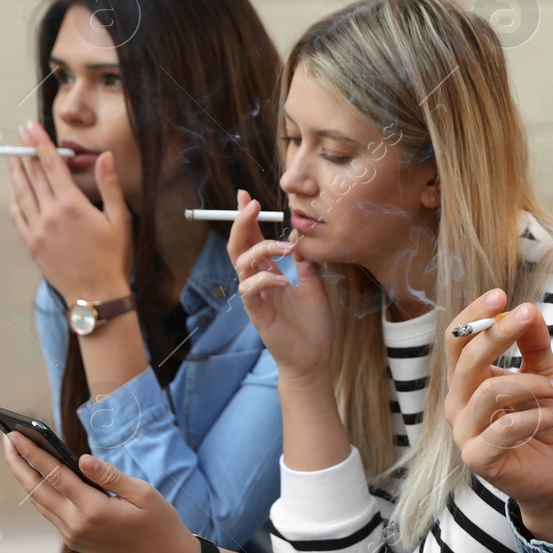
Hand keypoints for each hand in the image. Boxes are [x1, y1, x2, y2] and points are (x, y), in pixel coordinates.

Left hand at [3, 429, 198, 552]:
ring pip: (39, 503)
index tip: (15, 435)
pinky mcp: (75, 540)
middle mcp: (76, 524)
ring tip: (17, 454)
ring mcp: (72, 535)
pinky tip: (38, 478)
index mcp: (94, 510)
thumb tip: (81, 459)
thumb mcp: (144, 493)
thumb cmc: (160, 524)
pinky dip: (40, 493)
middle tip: (6, 438)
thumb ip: (110, 475)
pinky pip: (50, 513)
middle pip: (36, 490)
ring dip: (26, 478)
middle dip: (18, 463)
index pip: (55, 475)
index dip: (33, 453)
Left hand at [6, 122, 132, 301]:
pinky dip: (12, 197)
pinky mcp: (31, 243)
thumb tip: (105, 157)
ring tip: (12, 156)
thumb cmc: (113, 257)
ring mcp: (37, 229)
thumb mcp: (119, 219)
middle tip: (19, 134)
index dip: (39, 144)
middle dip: (25, 151)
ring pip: (21, 193)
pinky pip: (16, 214)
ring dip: (16, 172)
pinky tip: (12, 188)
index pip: (51, 166)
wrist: (96, 293)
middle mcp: (49, 214)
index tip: (30, 127)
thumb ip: (109, 185)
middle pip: (33, 175)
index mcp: (71, 205)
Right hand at [228, 189, 330, 377]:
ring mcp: (255, 297)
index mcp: (269, 272)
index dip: (247, 218)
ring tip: (285, 248)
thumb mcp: (314, 284)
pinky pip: (250, 290)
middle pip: (238, 246)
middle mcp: (257, 282)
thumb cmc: (313, 324)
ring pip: (241, 264)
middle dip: (241, 223)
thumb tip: (301, 233)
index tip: (245, 196)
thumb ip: (305, 260)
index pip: (252, 240)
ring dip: (261, 249)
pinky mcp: (257, 313)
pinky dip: (265, 280)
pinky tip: (284, 280)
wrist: (314, 357)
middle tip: (250, 204)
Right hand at [444, 290, 552, 525]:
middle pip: (467, 360)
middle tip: (528, 316)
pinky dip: (537, 415)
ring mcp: (463, 433)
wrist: (550, 475)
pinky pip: (505, 426)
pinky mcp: (477, 458)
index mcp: (467, 382)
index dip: (473, 316)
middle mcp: (457, 404)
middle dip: (499, 333)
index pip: (457, 341)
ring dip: (532, 385)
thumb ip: (534, 345)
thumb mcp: (544, 375)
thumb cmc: (540, 422)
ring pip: (490, 392)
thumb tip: (530, 310)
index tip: (500, 294)